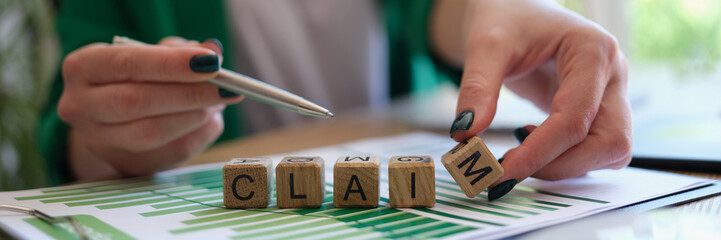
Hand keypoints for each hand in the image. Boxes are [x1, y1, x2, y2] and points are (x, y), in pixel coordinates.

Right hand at [58, 37, 242, 178]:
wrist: (112, 114)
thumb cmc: (135, 75)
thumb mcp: (150, 53)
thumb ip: (179, 50)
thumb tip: (212, 52)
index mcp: (81, 67)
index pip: (126, 64)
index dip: (171, 64)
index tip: (210, 62)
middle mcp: (79, 106)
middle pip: (134, 102)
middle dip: (188, 93)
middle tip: (224, 87)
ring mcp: (97, 141)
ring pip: (149, 133)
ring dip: (193, 116)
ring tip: (217, 102)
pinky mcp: (123, 164)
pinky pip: (167, 155)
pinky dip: (197, 137)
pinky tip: (211, 121)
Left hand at [438, 0, 631, 188]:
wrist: (513, 10)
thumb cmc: (505, 16)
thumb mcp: (486, 44)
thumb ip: (477, 87)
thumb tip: (466, 135)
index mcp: (593, 51)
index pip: (575, 118)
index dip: (538, 153)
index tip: (501, 172)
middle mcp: (612, 75)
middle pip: (609, 142)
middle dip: (560, 165)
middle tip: (509, 170)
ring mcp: (609, 94)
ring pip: (609, 152)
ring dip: (566, 166)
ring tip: (519, 154)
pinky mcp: (597, 111)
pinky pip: (595, 150)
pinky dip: (567, 159)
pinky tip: (531, 143)